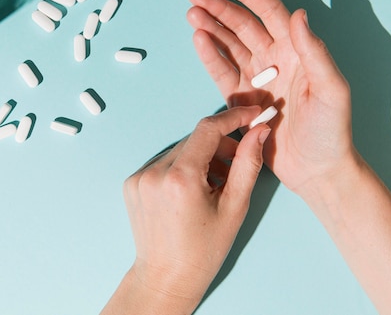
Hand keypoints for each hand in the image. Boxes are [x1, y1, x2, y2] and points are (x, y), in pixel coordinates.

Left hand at [121, 107, 269, 310]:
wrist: (167, 275)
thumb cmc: (203, 248)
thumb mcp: (235, 207)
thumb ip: (247, 164)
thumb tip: (259, 131)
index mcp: (180, 178)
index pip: (207, 129)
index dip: (232, 118)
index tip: (251, 115)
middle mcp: (154, 172)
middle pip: (193, 141)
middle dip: (219, 146)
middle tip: (236, 164)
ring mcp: (139, 177)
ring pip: (178, 151)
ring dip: (200, 158)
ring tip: (214, 184)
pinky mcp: (131, 183)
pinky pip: (163, 163)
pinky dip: (181, 168)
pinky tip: (192, 191)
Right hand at [187, 0, 358, 191]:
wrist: (316, 169)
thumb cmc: (331, 131)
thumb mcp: (331, 90)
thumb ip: (315, 52)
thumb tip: (299, 15)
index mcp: (297, 52)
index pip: (269, 13)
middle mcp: (274, 60)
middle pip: (242, 25)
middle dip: (219, 8)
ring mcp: (255, 79)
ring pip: (228, 45)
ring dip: (210, 28)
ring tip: (191, 14)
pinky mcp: (240, 99)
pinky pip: (222, 72)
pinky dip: (210, 56)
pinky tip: (198, 39)